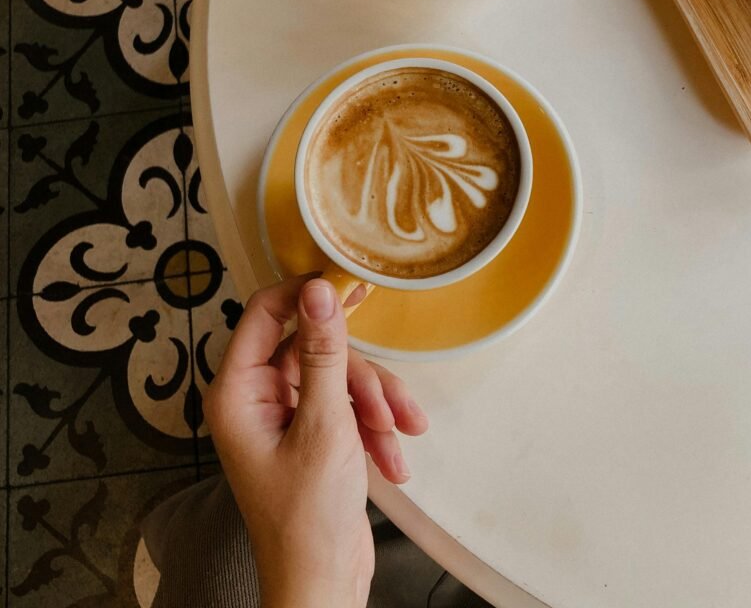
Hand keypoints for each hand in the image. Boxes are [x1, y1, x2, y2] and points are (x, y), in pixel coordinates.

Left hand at [203, 276, 427, 607]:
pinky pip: (345, 404)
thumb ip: (324, 352)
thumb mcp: (325, 424)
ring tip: (398, 439)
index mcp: (237, 390)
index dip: (307, 294)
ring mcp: (284, 413)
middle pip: (313, 347)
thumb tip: (319, 289)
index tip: (351, 287)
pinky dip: (372, 427)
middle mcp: (255, 396)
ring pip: (337, 376)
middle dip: (359, 377)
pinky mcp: (310, 430)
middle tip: (391, 398)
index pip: (265, 312)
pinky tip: (394, 461)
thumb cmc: (309, 515)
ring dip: (374, 406)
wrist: (322, 584)